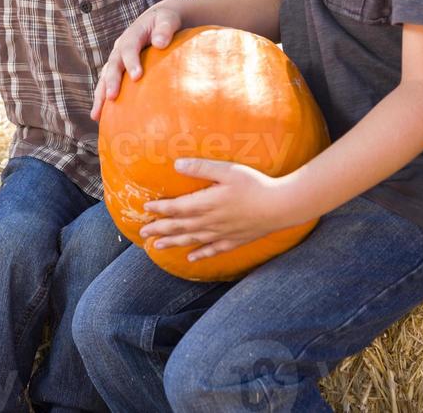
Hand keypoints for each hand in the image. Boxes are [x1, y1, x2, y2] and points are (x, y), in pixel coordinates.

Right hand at [91, 5, 181, 120]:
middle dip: (111, 81)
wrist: (157, 20)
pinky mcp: (119, 70)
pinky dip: (103, 99)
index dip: (131, 62)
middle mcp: (120, 48)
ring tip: (96, 114)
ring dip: (100, 95)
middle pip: (113, 64)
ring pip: (105, 77)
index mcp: (132, 34)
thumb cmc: (165, 21)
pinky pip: (108, 84)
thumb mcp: (168, 19)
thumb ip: (165, 28)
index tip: (137, 77)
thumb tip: (160, 43)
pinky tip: (101, 117)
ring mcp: (117, 59)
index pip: (129, 48)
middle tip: (112, 97)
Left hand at [139, 160, 289, 260]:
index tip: (146, 208)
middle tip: (142, 232)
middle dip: (159, 229)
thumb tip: (176, 164)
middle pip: (179, 227)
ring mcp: (221, 234)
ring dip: (173, 243)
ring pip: (191, 240)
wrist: (280, 207)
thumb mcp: (227, 170)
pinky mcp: (234, 241)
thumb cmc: (254, 184)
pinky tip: (191, 257)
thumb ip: (201, 167)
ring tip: (156, 247)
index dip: (160, 209)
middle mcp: (210, 222)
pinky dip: (199, 254)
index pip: (176, 208)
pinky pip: (212, 250)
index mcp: (206, 203)